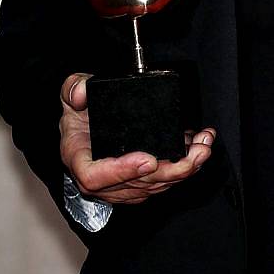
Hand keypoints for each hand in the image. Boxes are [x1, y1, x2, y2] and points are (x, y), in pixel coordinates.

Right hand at [60, 73, 215, 204]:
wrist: (84, 124)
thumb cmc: (78, 113)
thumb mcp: (70, 93)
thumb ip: (74, 88)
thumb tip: (82, 93)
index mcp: (79, 158)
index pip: (96, 176)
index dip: (124, 171)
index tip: (150, 160)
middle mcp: (100, 179)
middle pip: (136, 184)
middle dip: (172, 170)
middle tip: (195, 152)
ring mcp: (120, 184)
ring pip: (155, 185)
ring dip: (184, 168)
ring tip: (204, 146)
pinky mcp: (137, 182)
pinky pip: (161, 181)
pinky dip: (183, 166)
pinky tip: (197, 148)